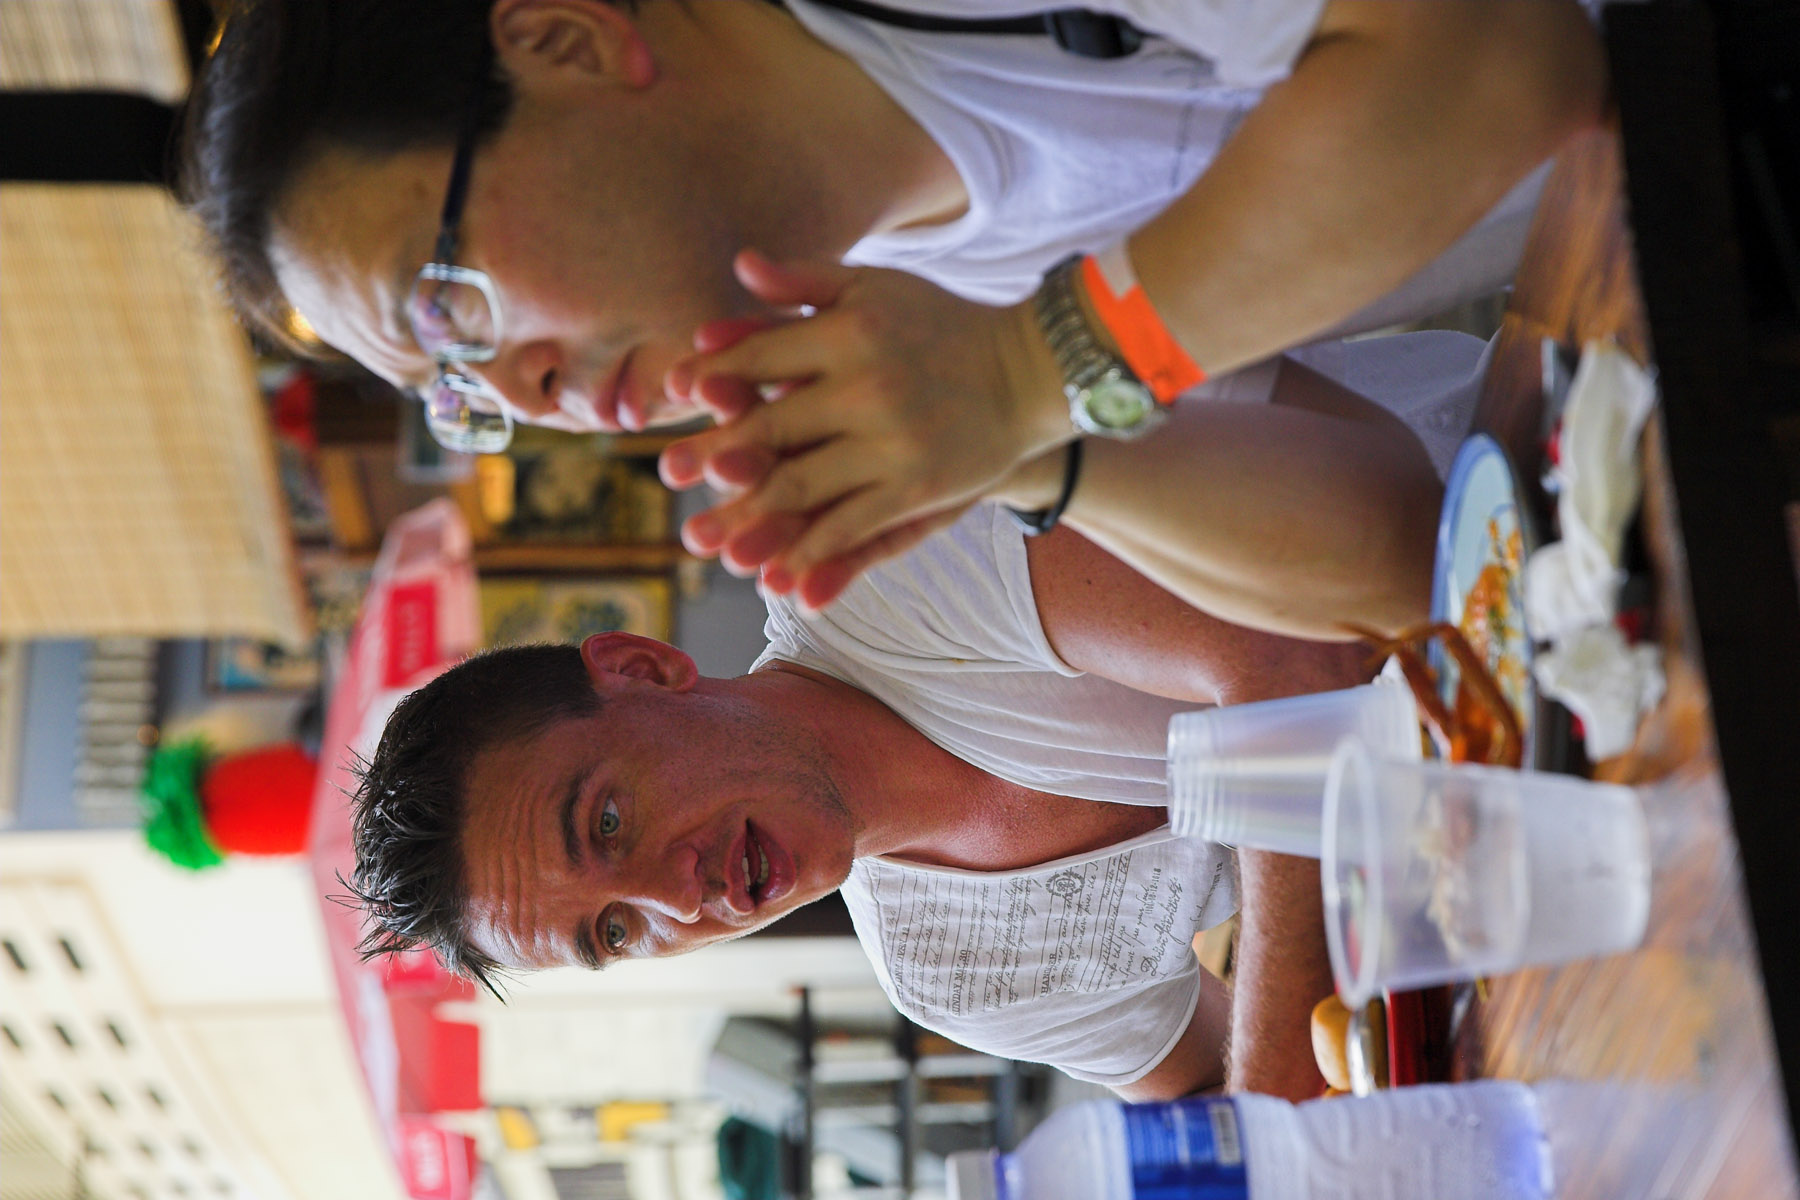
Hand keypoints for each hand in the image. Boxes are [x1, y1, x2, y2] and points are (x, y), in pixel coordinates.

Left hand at [657, 250, 1069, 608]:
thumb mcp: (877, 287)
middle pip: (772, 429)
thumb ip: (805, 281)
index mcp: (850, 333)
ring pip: (802, 488)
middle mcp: (867, 388)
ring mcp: (893, 444)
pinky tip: (779, 577)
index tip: (679, 395)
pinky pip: (853, 526)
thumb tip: (739, 267)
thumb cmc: (940, 324)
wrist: (1031, 371)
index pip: (762, 357)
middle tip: (669, 475)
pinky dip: (813, 555)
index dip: (715, 376)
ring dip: (749, 519)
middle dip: (715, 456)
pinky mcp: (919, 488)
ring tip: (710, 541)